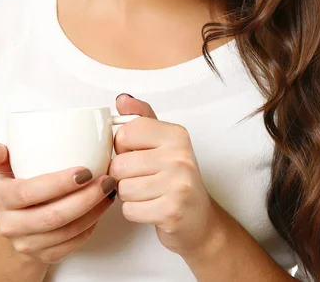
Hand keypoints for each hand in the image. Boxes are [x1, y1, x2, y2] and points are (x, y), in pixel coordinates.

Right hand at [0, 142, 116, 264]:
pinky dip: (91, 225)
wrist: (15, 223)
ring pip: (66, 232)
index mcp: (0, 198)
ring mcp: (27, 244)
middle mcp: (10, 225)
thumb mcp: (5, 168)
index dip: (58, 183)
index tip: (85, 171)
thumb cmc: (16, 187)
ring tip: (109, 190)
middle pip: (52, 216)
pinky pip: (73, 244)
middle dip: (85, 198)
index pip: (28, 192)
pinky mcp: (44, 256)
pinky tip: (101, 208)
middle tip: (106, 180)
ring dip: (94, 211)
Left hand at [108, 94, 219, 257]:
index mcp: (176, 134)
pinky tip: (151, 208)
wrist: (199, 220)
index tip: (138, 155)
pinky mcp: (172, 210)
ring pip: (122, 188)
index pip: (124, 134)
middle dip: (123, 176)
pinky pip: (130, 209)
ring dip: (129, 195)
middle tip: (143, 178)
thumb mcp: (162, 142)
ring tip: (148, 193)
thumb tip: (121, 99)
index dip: (122, 148)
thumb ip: (141, 118)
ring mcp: (178, 183)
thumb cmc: (176, 179)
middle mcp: (180, 155)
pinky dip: (135, 212)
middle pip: (120, 164)